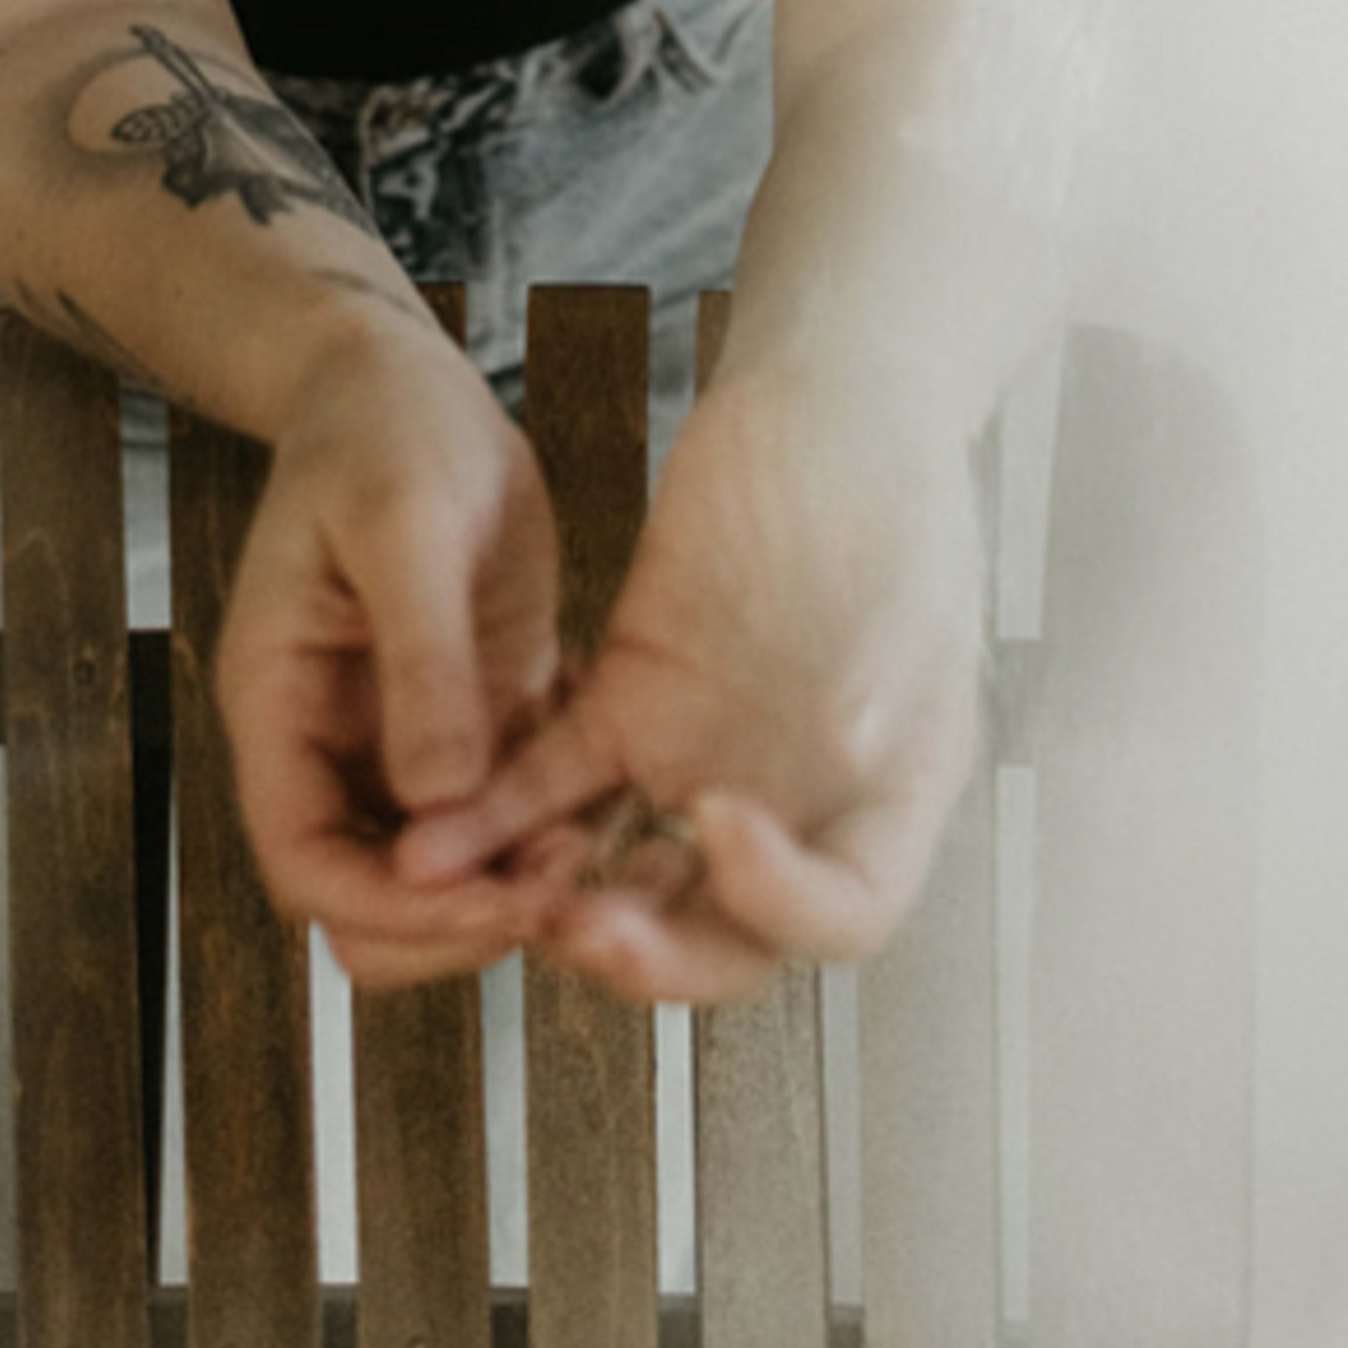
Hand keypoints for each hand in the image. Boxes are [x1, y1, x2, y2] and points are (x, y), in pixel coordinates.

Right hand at [208, 314, 568, 989]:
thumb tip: (438, 802)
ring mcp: (404, 740)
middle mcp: (335, 745)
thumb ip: (420, 659)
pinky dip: (555, 831)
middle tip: (563, 887)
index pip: (308, 864)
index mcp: (282, 706)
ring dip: (519, 883)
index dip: (392, 906)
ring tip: (604, 850)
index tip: (490, 897)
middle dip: (461, 918)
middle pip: (375, 903)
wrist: (404, 381)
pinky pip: (508, 816)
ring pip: (449, 874)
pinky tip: (618, 809)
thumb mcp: (401, 525)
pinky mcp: (473, 720)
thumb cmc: (380, 430)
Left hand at [397, 356, 986, 1002]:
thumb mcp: (908, 596)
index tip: (720, 829)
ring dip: (562, 902)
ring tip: (495, 898)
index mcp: (886, 797)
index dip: (780, 906)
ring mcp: (704, 756)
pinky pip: (553, 781)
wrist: (825, 393)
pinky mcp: (627, 699)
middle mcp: (792, 801)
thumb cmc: (887, 484)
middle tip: (589, 928)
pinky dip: (495, 817)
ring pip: (626, 874)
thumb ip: (873, 689)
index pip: (841, 916)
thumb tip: (846, 754)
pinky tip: (438, 837)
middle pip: (722, 932)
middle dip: (652, 953)